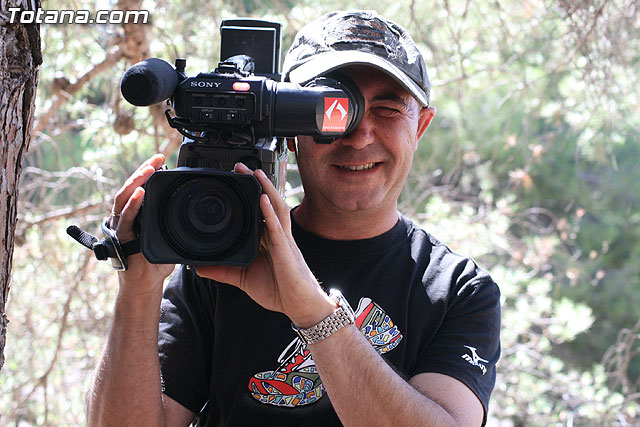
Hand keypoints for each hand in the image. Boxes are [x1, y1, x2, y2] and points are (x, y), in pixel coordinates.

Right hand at [110, 154, 174, 294]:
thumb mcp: (166, 236)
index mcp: (134, 214)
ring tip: (147, 169)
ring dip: (136, 181)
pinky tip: (140, 193)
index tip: (161, 159)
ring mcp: (120, 227)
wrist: (145, 285)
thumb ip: (171, 221)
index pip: (138, 187)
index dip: (147, 172)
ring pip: (123, 198)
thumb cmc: (154, 262)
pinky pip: (125, 219)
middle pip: (130, 187)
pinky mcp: (121, 238)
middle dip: (143, 170)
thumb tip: (190, 208)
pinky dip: (132, 205)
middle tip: (157, 158)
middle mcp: (124, 217)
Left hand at [196, 163, 334, 326]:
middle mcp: (276, 235)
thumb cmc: (279, 290)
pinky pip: (278, 227)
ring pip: (275, 208)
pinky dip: (269, 212)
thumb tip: (199, 268)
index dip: (247, 194)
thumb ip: (223, 271)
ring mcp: (283, 240)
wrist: (300, 306)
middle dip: (255, 184)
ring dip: (265, 189)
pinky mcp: (286, 250)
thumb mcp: (243, 279)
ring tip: (254, 173)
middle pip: (266, 202)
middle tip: (239, 167)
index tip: (232, 180)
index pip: (256, 211)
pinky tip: (263, 199)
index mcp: (267, 239)